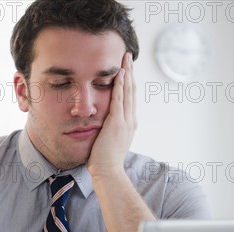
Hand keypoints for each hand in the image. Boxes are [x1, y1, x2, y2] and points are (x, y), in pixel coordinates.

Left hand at [87, 52, 136, 176]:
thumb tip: (100, 127)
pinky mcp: (116, 123)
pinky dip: (120, 85)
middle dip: (130, 73)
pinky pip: (119, 100)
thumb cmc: (104, 162)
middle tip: (129, 57)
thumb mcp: (108, 142)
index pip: (130, 99)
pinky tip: (119, 73)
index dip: (129, 83)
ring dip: (127, 74)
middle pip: (132, 91)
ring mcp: (125, 121)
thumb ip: (107, 131)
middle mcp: (130, 121)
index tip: (127, 70)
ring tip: (126, 59)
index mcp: (128, 125)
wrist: (108, 172)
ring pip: (128, 92)